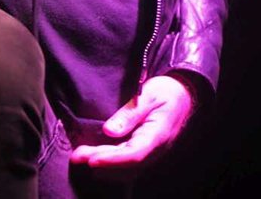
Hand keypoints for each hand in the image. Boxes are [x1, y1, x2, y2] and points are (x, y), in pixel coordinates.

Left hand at [70, 75, 194, 169]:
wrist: (183, 95)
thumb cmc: (166, 92)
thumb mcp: (148, 95)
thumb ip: (129, 113)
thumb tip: (109, 131)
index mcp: (158, 135)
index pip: (134, 155)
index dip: (112, 160)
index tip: (92, 159)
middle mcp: (155, 150)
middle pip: (127, 166)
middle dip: (101, 164)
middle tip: (77, 157)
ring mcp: (151, 152)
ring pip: (126, 168)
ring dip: (103, 164)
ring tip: (79, 157)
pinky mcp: (145, 150)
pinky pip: (127, 162)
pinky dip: (110, 161)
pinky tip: (94, 155)